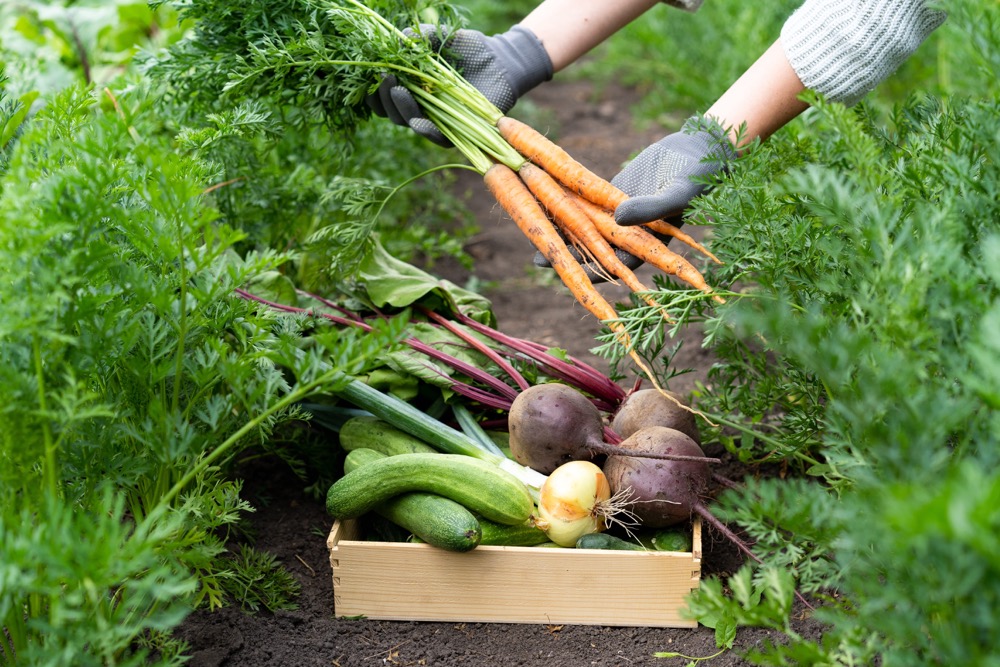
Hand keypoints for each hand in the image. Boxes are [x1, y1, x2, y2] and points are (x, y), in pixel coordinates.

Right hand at [366, 25, 551, 146]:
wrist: (501, 62)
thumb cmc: (468, 48)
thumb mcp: (442, 37)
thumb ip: (421, 36)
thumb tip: (401, 38)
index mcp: (410, 88)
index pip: (382, 98)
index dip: (373, 91)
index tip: (374, 73)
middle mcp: (420, 107)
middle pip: (392, 112)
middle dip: (385, 97)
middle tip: (387, 80)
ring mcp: (437, 121)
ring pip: (410, 123)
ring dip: (401, 109)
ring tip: (399, 90)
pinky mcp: (457, 132)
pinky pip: (438, 137)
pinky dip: (426, 130)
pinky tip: (418, 120)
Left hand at [532, 116, 733, 281]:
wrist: (698, 151)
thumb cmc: (695, 178)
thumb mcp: (676, 195)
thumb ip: (649, 209)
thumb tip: (618, 219)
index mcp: (649, 243)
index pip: (617, 263)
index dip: (593, 269)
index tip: (570, 271)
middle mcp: (631, 233)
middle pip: (594, 249)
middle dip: (568, 255)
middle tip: (539, 259)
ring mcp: (620, 213)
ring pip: (587, 226)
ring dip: (563, 230)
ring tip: (534, 234)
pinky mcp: (612, 193)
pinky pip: (587, 201)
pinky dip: (568, 203)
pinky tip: (545, 202)